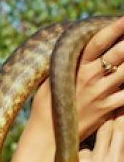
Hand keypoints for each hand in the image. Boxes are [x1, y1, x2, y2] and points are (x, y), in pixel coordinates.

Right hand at [30, 17, 123, 139]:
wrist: (47, 133)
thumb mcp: (49, 81)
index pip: (98, 41)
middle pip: (120, 52)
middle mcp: (90, 77)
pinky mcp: (106, 109)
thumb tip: (69, 50)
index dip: (115, 28)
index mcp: (76, 67)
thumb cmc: (45, 105)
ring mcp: (100, 93)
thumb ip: (64, 66)